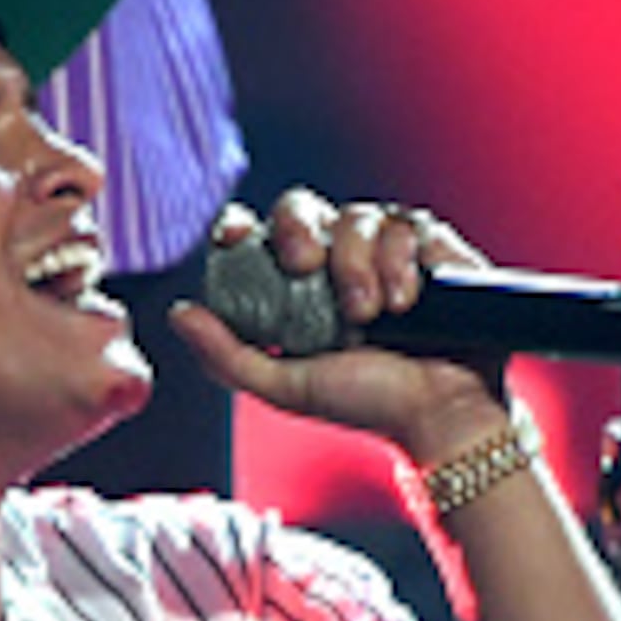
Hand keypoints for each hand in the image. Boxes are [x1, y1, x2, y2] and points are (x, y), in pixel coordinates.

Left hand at [167, 193, 520, 464]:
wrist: (441, 413)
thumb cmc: (367, 403)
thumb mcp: (285, 385)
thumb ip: (228, 356)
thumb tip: (179, 313)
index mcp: (297, 287)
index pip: (259, 235)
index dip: (240, 225)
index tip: (231, 235)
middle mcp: (338, 260)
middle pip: (301, 207)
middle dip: (297, 230)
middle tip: (305, 268)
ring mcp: (385, 249)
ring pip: (356, 215)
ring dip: (357, 264)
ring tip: (370, 315)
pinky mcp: (432, 247)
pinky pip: (407, 224)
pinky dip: (400, 260)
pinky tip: (405, 300)